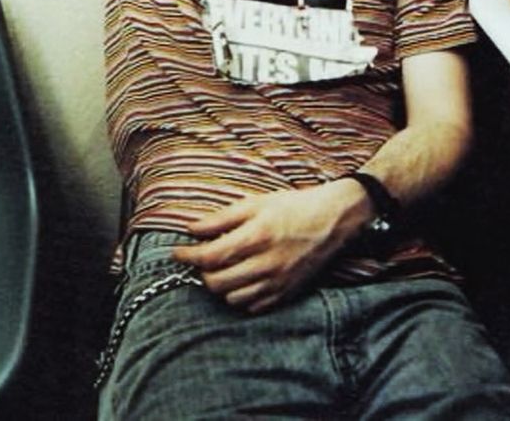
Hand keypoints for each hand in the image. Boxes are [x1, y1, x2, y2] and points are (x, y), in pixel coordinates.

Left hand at [171, 182, 369, 313]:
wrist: (332, 220)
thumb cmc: (292, 206)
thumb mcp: (256, 203)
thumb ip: (221, 218)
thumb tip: (191, 228)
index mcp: (256, 236)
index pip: (210, 256)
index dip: (187, 257)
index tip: (177, 253)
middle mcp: (266, 263)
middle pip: (216, 282)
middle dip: (202, 272)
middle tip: (201, 259)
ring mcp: (277, 282)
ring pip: (232, 297)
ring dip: (220, 285)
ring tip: (221, 268)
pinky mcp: (286, 293)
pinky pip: (252, 306)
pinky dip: (240, 296)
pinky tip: (241, 279)